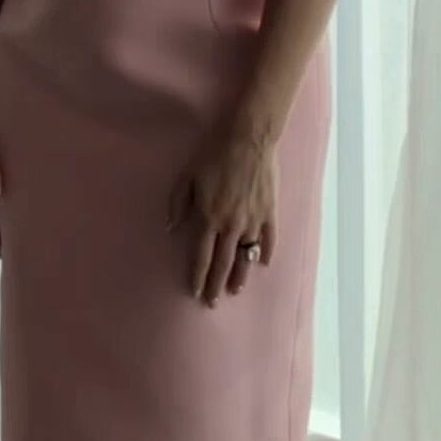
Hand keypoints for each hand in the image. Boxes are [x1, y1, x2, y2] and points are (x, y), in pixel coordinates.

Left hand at [166, 112, 277, 303]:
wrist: (249, 138)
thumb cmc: (214, 155)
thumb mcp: (187, 177)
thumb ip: (177, 204)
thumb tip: (170, 229)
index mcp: (209, 217)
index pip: (201, 255)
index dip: (197, 276)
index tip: (194, 291)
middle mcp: (231, 224)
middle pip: (223, 262)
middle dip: (216, 285)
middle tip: (212, 302)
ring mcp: (253, 220)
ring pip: (245, 256)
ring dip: (240, 275)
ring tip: (234, 290)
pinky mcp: (270, 212)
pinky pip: (268, 239)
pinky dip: (265, 253)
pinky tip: (262, 264)